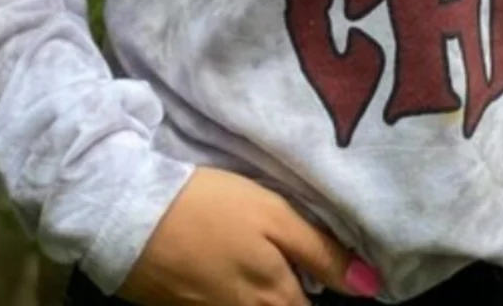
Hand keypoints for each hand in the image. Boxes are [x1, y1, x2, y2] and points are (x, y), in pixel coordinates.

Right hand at [118, 168, 383, 305]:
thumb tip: (373, 288)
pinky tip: (224, 268)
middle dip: (294, 294)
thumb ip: (321, 252)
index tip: (330, 280)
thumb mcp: (273, 216)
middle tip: (293, 267)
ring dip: (264, 297)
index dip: (323, 291)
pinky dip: (231, 295)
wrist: (129, 214)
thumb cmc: (212, 206)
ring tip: (258, 264)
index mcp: (274, 298)